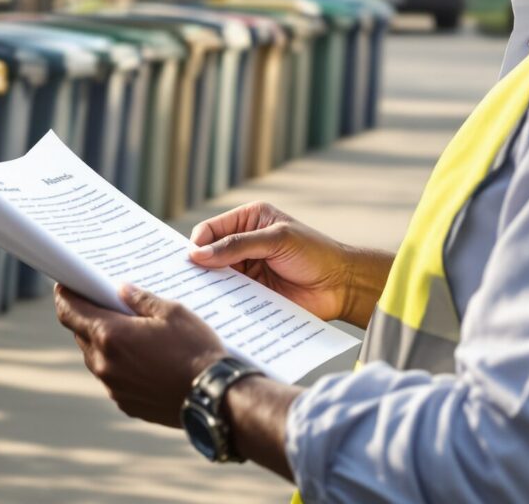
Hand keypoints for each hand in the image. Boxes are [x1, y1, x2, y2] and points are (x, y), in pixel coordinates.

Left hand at [54, 283, 225, 429]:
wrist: (215, 398)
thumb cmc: (196, 351)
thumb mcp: (172, 312)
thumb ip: (140, 299)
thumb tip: (120, 289)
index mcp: (110, 335)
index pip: (70, 312)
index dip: (64, 296)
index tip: (64, 286)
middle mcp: (105, 363)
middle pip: (81, 334)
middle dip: (88, 317)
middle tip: (102, 304)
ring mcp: (114, 386)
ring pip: (96, 358)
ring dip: (103, 343)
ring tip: (125, 331)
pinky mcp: (126, 403)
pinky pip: (112, 378)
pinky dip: (118, 366)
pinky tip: (139, 359)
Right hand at [188, 202, 383, 326]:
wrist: (342, 286)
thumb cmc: (315, 253)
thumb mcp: (276, 240)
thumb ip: (237, 245)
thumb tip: (198, 254)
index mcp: (248, 220)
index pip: (210, 229)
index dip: (198, 243)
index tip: (190, 261)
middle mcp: (244, 244)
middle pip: (209, 254)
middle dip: (200, 266)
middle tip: (185, 281)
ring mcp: (247, 270)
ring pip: (217, 277)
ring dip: (210, 286)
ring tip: (199, 297)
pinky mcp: (253, 293)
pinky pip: (230, 297)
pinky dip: (223, 302)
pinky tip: (215, 308)